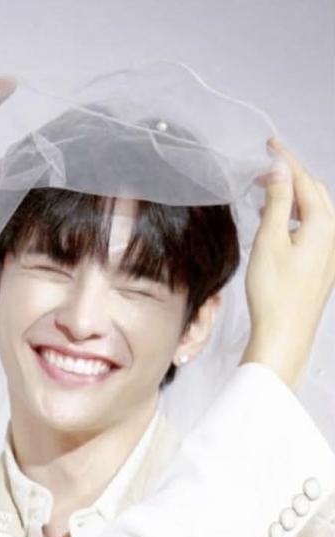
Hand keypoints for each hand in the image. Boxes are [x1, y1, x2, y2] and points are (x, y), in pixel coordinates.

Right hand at [243, 139, 334, 387]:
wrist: (284, 335)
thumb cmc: (274, 293)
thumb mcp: (269, 240)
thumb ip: (277, 202)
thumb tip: (280, 171)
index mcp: (323, 224)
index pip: (304, 180)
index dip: (286, 160)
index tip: (270, 144)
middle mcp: (334, 235)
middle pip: (315, 192)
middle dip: (292, 176)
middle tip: (265, 167)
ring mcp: (331, 252)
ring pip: (316, 211)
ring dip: (294, 197)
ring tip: (269, 192)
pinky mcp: (323, 266)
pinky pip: (314, 230)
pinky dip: (297, 217)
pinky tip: (279, 224)